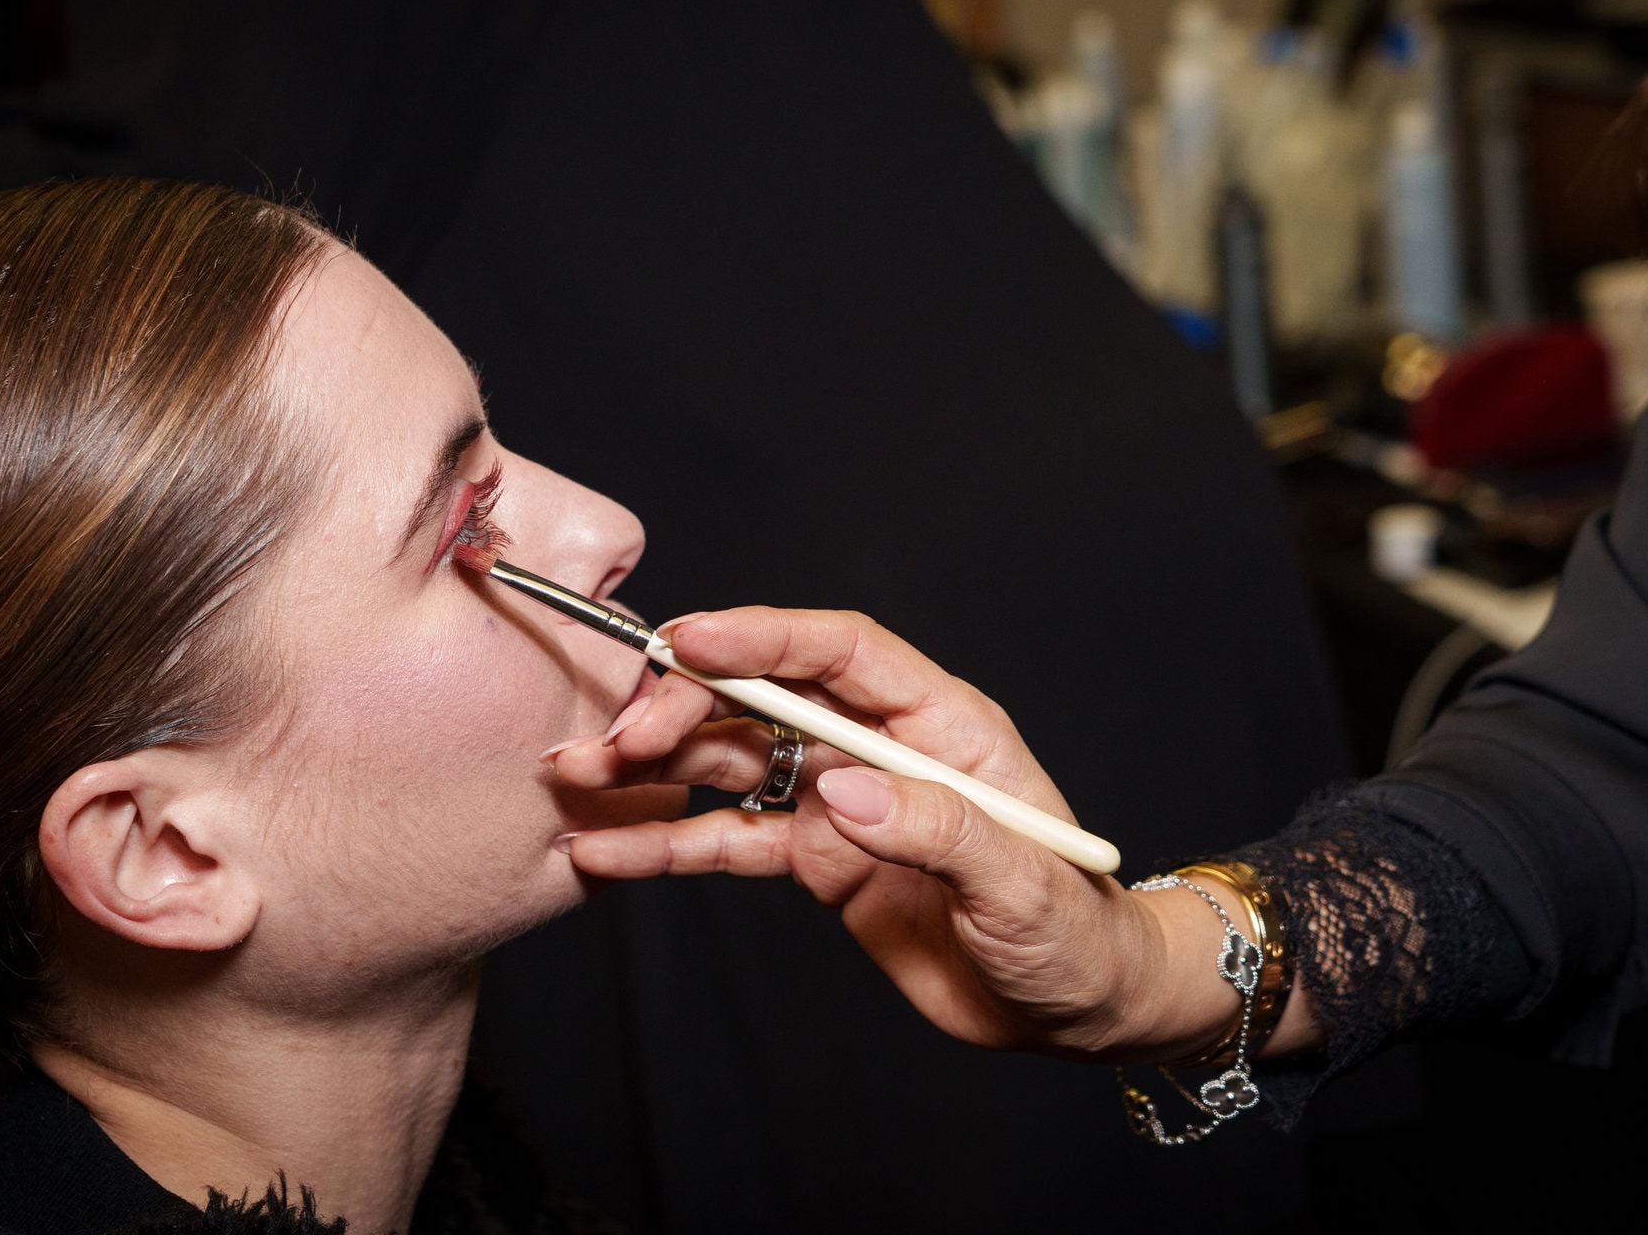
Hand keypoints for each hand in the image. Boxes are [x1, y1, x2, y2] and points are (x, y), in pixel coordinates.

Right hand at [549, 607, 1249, 1062]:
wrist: (1072, 1010)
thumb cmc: (1071, 936)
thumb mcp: (1020, 887)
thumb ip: (938, 832)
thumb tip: (841, 790)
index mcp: (941, 725)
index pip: (842, 652)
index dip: (765, 636)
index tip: (689, 638)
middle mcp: (881, 747)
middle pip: (767, 698)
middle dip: (686, 707)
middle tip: (616, 741)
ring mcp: (842, 801)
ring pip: (732, 762)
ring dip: (655, 767)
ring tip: (575, 779)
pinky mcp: (817, 860)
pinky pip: (729, 842)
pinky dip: (666, 846)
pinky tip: (602, 853)